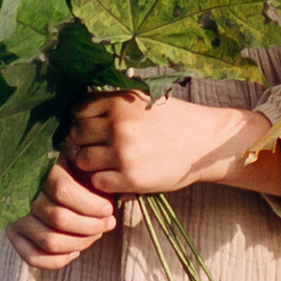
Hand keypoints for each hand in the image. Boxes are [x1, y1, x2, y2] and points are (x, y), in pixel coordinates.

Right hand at [8, 158, 118, 273]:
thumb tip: (111, 199)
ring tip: (95, 234)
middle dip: (91, 226)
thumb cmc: (65, 168)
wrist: (32, 172)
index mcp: (37, 170)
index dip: (90, 204)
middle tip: (107, 223)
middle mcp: (21, 194)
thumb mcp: (78, 161)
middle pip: (59, 219)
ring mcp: (14, 217)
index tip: (108, 209)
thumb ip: (91, 173)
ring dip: (80, 243)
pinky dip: (58, 260)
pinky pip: (34, 257)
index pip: (63, 190)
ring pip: (50, 241)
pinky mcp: (12, 234)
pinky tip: (75, 251)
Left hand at [64, 91, 274, 199]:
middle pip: (76, 135)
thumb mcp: (143, 99)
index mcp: (120, 101)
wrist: (203, 143)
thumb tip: (78, 112)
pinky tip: (116, 175)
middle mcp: (118, 125)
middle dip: (83, 141)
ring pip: (83, 159)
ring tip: (105, 161)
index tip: (92, 126)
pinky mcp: (130, 178)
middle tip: (96, 146)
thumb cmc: (172, 120)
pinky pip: (98, 181)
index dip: (83, 119)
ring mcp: (123, 153)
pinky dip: (103, 180)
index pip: (79, 110)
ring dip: (90, 162)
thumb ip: (114, 103)